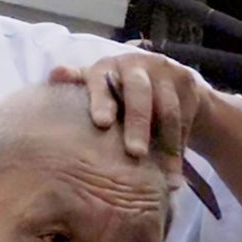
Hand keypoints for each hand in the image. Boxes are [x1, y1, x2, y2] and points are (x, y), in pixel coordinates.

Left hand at [51, 53, 210, 178]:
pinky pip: (184, 118)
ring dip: (166, 146)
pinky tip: (174, 174)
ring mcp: (163, 70)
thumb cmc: (120, 93)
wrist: (168, 84)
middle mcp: (135, 63)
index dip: (101, 99)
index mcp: (106, 67)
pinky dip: (179, 148)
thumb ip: (78, 83)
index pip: (101, 80)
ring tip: (163, 178)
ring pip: (166, 110)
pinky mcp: (186, 80)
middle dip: (138, 124)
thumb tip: (54, 74)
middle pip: (138, 93)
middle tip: (135, 153)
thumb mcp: (99, 87)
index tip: (102, 123)